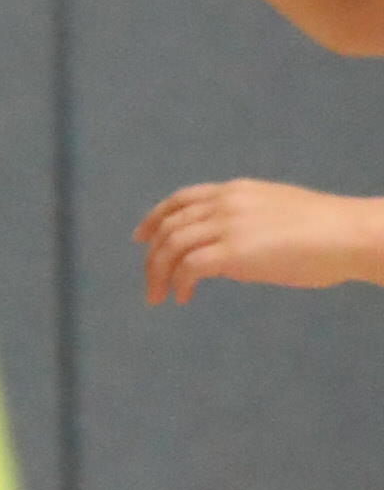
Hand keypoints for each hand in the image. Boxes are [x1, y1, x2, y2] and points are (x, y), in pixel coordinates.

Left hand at [139, 176, 383, 303]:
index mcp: (235, 191)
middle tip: (150, 284)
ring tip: (159, 297)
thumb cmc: (325, 232)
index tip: (141, 238)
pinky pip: (188, 266)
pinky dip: (178, 283)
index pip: (181, 199)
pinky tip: (184, 297)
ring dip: (158, 274)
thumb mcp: (276, 215)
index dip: (155, 218)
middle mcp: (225, 203)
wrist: (348, 234)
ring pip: (171, 245)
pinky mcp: (235, 251)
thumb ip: (248, 223)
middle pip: (169, 225)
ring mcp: (228, 225)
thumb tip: (233, 248)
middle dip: (152, 256)